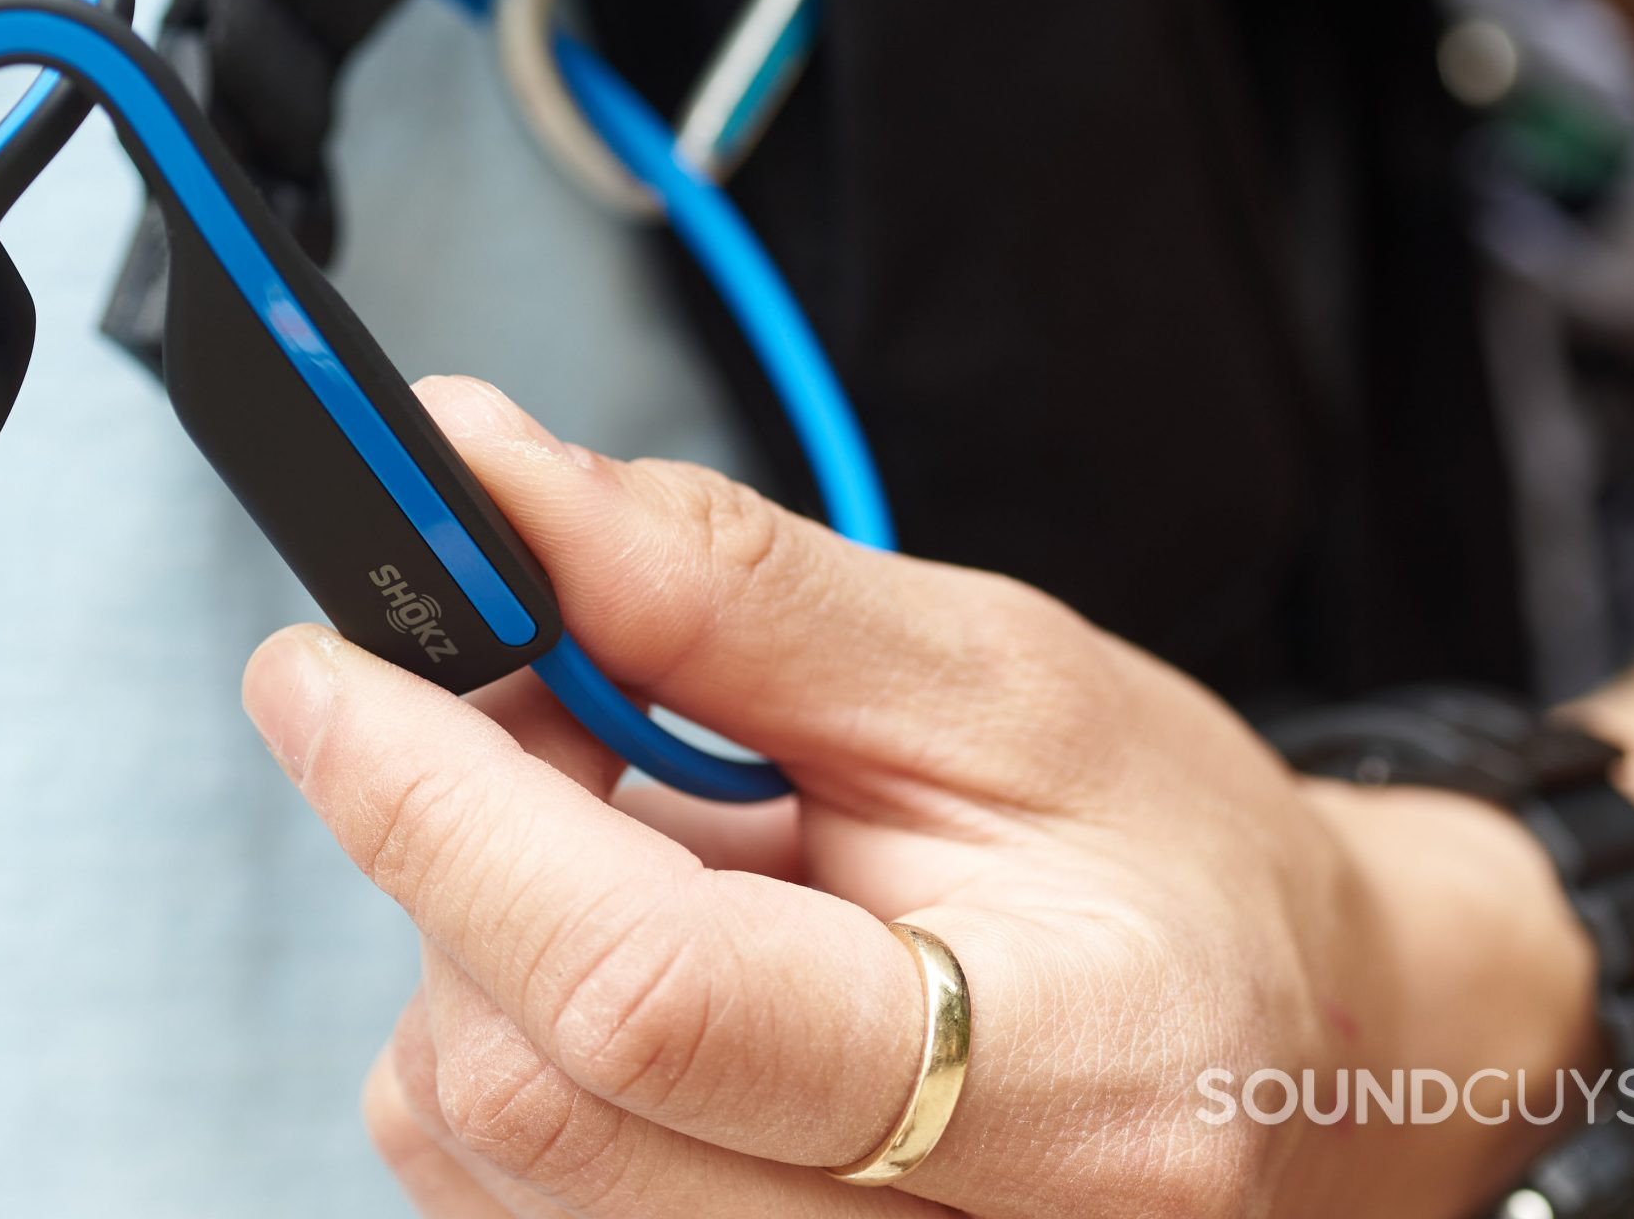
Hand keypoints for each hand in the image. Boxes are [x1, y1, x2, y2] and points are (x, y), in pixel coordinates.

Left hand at [242, 378, 1599, 1217]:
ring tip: (644, 842)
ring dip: (475, 947)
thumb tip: (485, 484)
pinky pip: (498, 1195)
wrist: (1306, 1048)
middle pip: (520, 1095)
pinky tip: (633, 955)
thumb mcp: (988, 675)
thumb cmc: (1177, 860)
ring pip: (473, 1151)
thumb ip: (716, 586)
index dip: (439, 811)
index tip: (327, 669)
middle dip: (450, 858)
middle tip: (526, 706)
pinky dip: (503, 1036)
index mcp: (1055, 1085)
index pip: (639, 995)